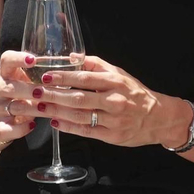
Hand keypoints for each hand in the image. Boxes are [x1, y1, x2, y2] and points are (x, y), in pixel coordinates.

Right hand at [0, 50, 42, 146]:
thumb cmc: (21, 94)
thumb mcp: (27, 80)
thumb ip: (43, 74)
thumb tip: (73, 63)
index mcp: (5, 72)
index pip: (6, 60)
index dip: (18, 59)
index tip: (33, 60)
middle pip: (10, 86)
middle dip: (30, 90)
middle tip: (45, 92)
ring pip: (13, 107)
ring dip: (32, 108)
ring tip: (47, 109)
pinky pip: (8, 128)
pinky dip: (21, 128)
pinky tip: (33, 125)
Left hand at [32, 55, 173, 147]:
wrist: (158, 117)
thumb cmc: (135, 93)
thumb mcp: (119, 73)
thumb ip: (95, 66)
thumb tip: (72, 58)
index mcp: (115, 82)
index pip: (85, 79)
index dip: (64, 77)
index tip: (45, 76)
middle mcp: (114, 101)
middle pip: (78, 98)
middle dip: (54, 95)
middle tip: (35, 92)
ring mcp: (113, 120)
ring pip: (80, 116)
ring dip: (57, 112)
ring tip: (40, 107)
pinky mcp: (112, 136)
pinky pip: (86, 131)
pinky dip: (68, 127)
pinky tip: (55, 122)